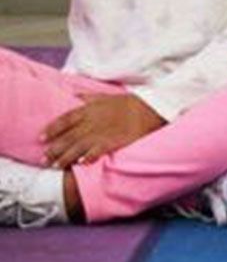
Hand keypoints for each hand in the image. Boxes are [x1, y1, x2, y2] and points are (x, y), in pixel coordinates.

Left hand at [42, 93, 163, 166]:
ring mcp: (103, 132)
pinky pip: (97, 151)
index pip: (65, 119)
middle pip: (69, 136)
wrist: (150, 109)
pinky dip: (88, 157)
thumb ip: (88, 97)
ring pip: (79, 146)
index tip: (41, 138)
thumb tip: (73, 96)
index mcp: (90, 109)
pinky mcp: (114, 141)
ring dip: (66, 157)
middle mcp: (93, 121)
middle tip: (44, 159)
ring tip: (56, 165)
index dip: (52, 129)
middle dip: (55, 148)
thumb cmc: (127, 104)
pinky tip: (80, 164)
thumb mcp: (106, 96)